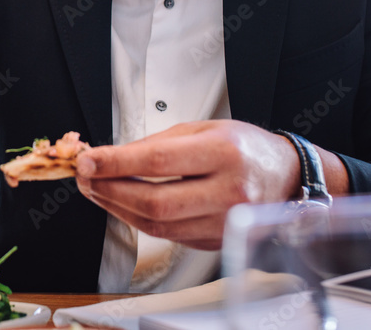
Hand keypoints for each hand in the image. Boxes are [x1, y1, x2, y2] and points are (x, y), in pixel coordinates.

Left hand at [75, 120, 307, 249]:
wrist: (286, 177)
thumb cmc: (244, 148)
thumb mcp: (203, 128)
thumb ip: (158, 143)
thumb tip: (112, 157)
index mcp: (223, 153)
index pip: (159, 162)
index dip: (116, 163)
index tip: (88, 160)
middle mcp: (227, 192)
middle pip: (154, 201)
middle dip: (109, 190)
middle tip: (84, 177)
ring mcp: (223, 222)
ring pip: (157, 225)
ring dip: (117, 208)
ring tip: (96, 189)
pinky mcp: (216, 241)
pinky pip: (167, 236)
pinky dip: (138, 220)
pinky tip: (122, 205)